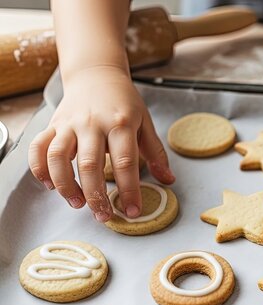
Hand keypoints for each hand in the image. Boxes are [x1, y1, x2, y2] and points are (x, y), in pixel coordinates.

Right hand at [28, 65, 174, 221]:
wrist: (97, 75)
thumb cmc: (124, 102)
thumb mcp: (145, 123)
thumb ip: (156, 153)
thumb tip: (169, 180)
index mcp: (121, 123)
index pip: (126, 162)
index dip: (130, 190)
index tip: (133, 211)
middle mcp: (93, 123)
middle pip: (90, 164)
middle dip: (96, 195)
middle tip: (104, 216)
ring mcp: (70, 123)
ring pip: (59, 157)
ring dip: (66, 186)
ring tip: (78, 204)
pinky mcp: (53, 124)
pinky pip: (39, 148)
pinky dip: (40, 169)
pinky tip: (50, 185)